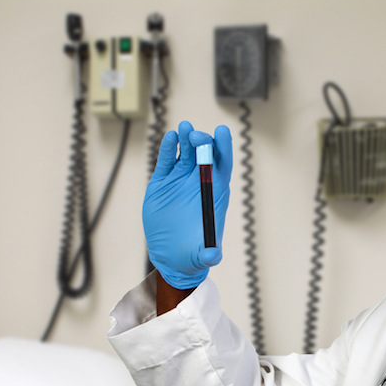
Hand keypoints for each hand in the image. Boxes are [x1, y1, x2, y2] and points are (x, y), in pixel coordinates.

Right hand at [143, 121, 232, 289]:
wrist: (171, 256)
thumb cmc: (194, 254)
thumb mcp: (202, 257)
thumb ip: (209, 255)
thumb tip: (213, 257)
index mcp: (215, 192)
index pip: (223, 164)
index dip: (223, 147)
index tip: (222, 132)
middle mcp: (200, 182)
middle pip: (204, 154)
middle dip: (202, 142)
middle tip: (195, 137)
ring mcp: (180, 179)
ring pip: (186, 152)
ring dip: (185, 138)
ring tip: (183, 128)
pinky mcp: (162, 182)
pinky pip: (166, 161)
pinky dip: (167, 148)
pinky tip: (169, 138)